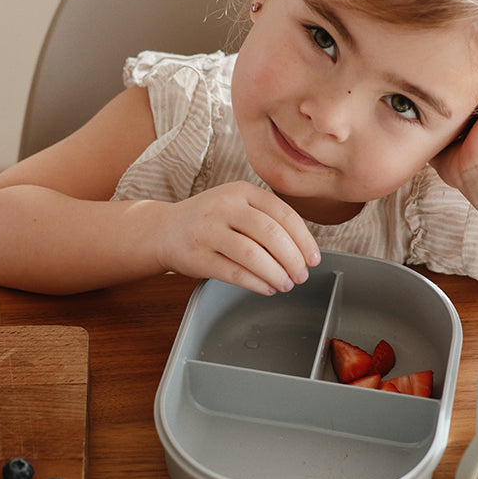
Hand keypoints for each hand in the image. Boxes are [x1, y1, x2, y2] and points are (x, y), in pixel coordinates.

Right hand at [153, 182, 322, 295]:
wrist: (164, 230)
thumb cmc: (209, 220)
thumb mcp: (236, 205)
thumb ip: (266, 219)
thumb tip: (302, 249)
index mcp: (241, 190)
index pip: (283, 213)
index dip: (304, 239)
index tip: (313, 258)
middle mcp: (224, 206)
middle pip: (271, 234)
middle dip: (293, 259)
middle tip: (301, 275)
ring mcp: (208, 230)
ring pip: (253, 255)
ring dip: (276, 274)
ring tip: (286, 284)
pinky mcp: (198, 256)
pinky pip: (235, 273)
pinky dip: (257, 283)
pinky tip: (267, 288)